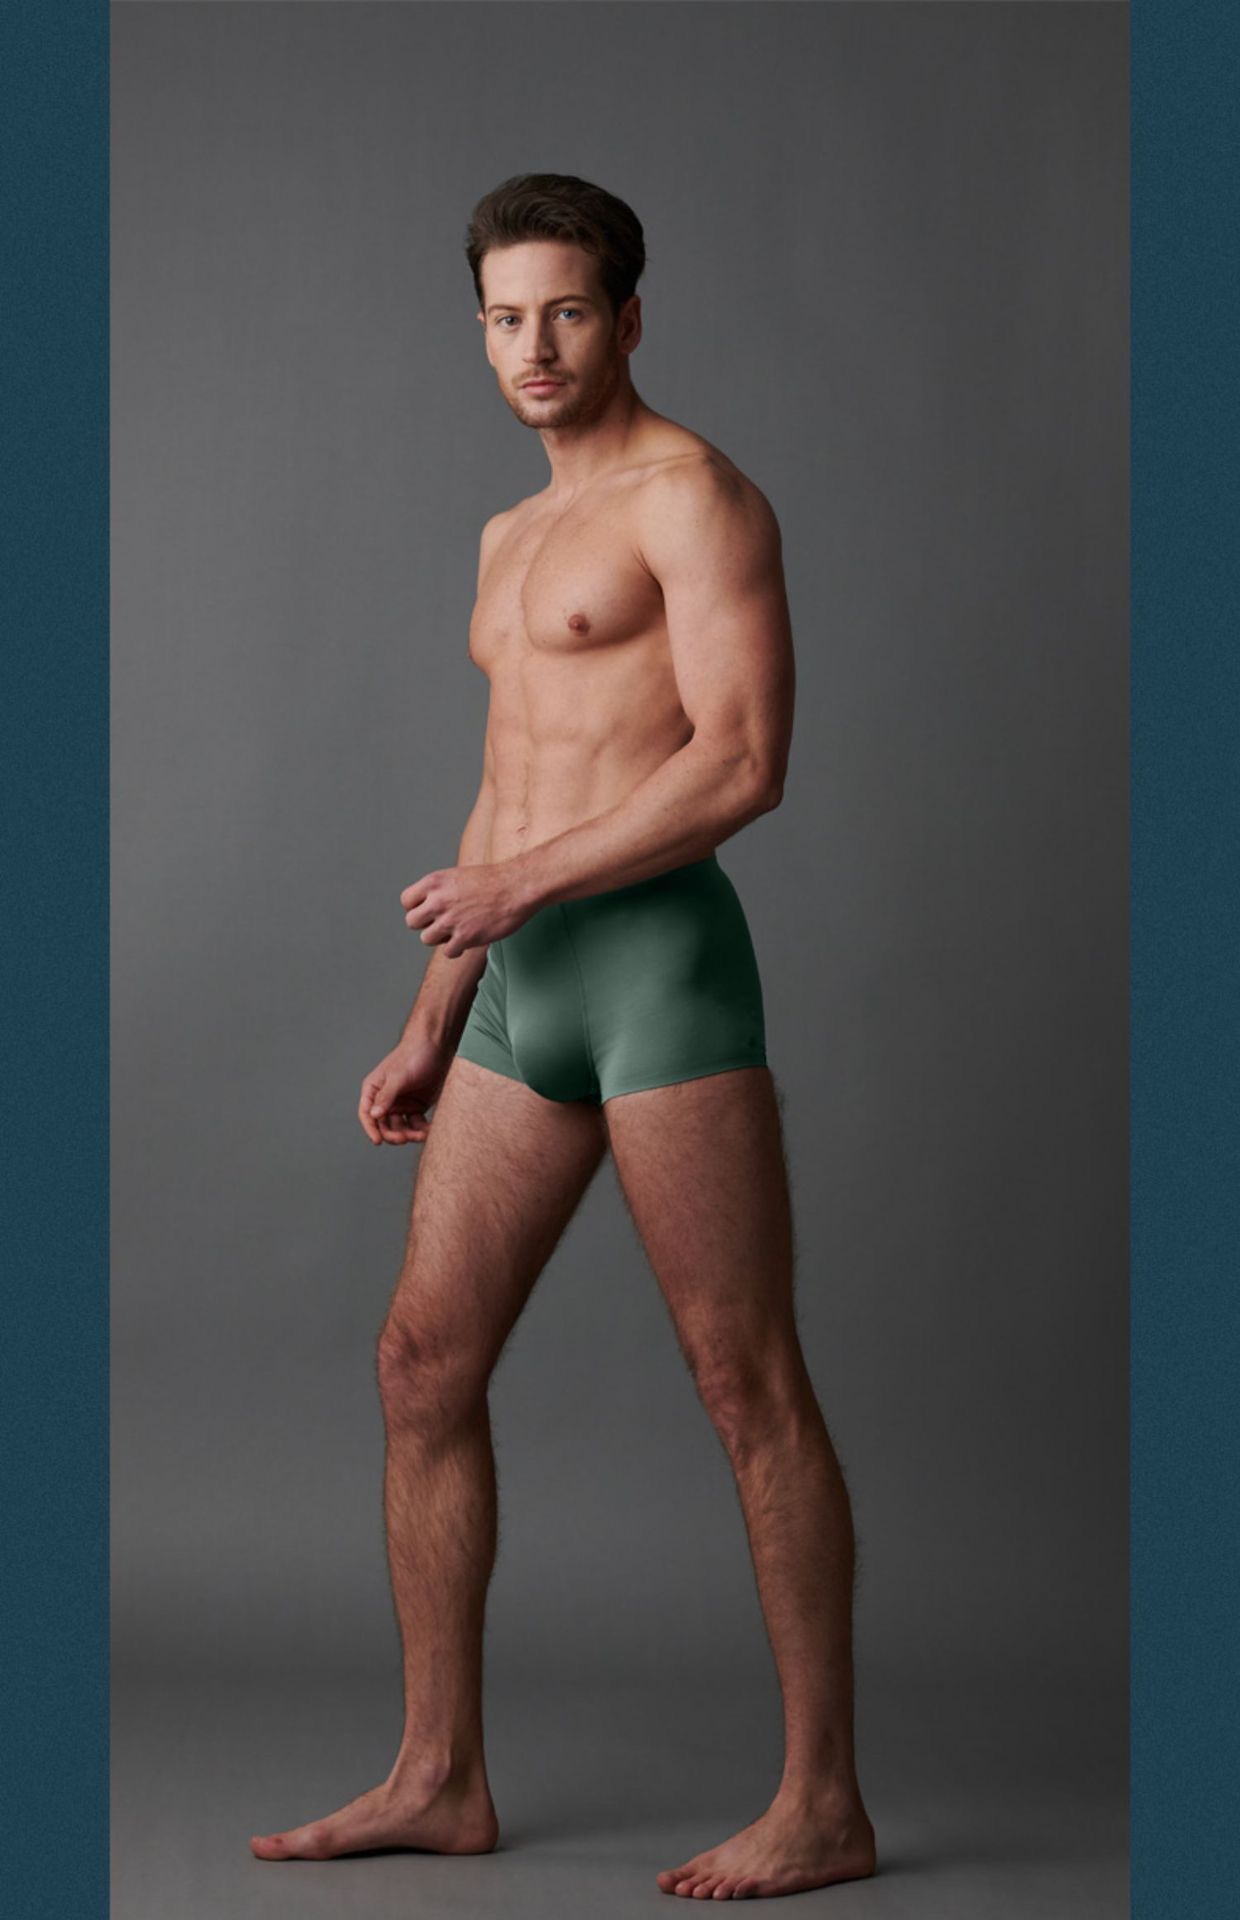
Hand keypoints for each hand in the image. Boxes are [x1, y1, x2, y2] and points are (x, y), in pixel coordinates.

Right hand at [358, 1036, 450, 1144]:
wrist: (437, 1046)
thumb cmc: (414, 1056)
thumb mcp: (399, 1077)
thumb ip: (386, 1096)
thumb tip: (374, 1115)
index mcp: (374, 1089)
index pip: (367, 1114)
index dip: (370, 1129)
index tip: (378, 1141)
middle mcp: (385, 1099)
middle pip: (384, 1125)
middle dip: (393, 1134)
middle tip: (404, 1138)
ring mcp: (401, 1104)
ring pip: (401, 1127)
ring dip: (409, 1134)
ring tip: (422, 1135)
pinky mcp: (417, 1106)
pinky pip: (416, 1124)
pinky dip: (422, 1130)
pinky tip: (430, 1131)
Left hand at [399, 860, 535, 956]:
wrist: (517, 887)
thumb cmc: (493, 881)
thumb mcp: (457, 876)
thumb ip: (439, 891)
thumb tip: (427, 907)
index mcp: (434, 882)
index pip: (406, 900)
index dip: (417, 908)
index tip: (429, 910)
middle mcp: (438, 900)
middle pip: (412, 922)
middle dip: (426, 924)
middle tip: (442, 923)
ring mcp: (450, 920)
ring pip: (427, 939)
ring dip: (440, 938)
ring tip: (457, 931)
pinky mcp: (464, 937)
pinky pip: (447, 952)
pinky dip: (456, 949)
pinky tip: (468, 940)